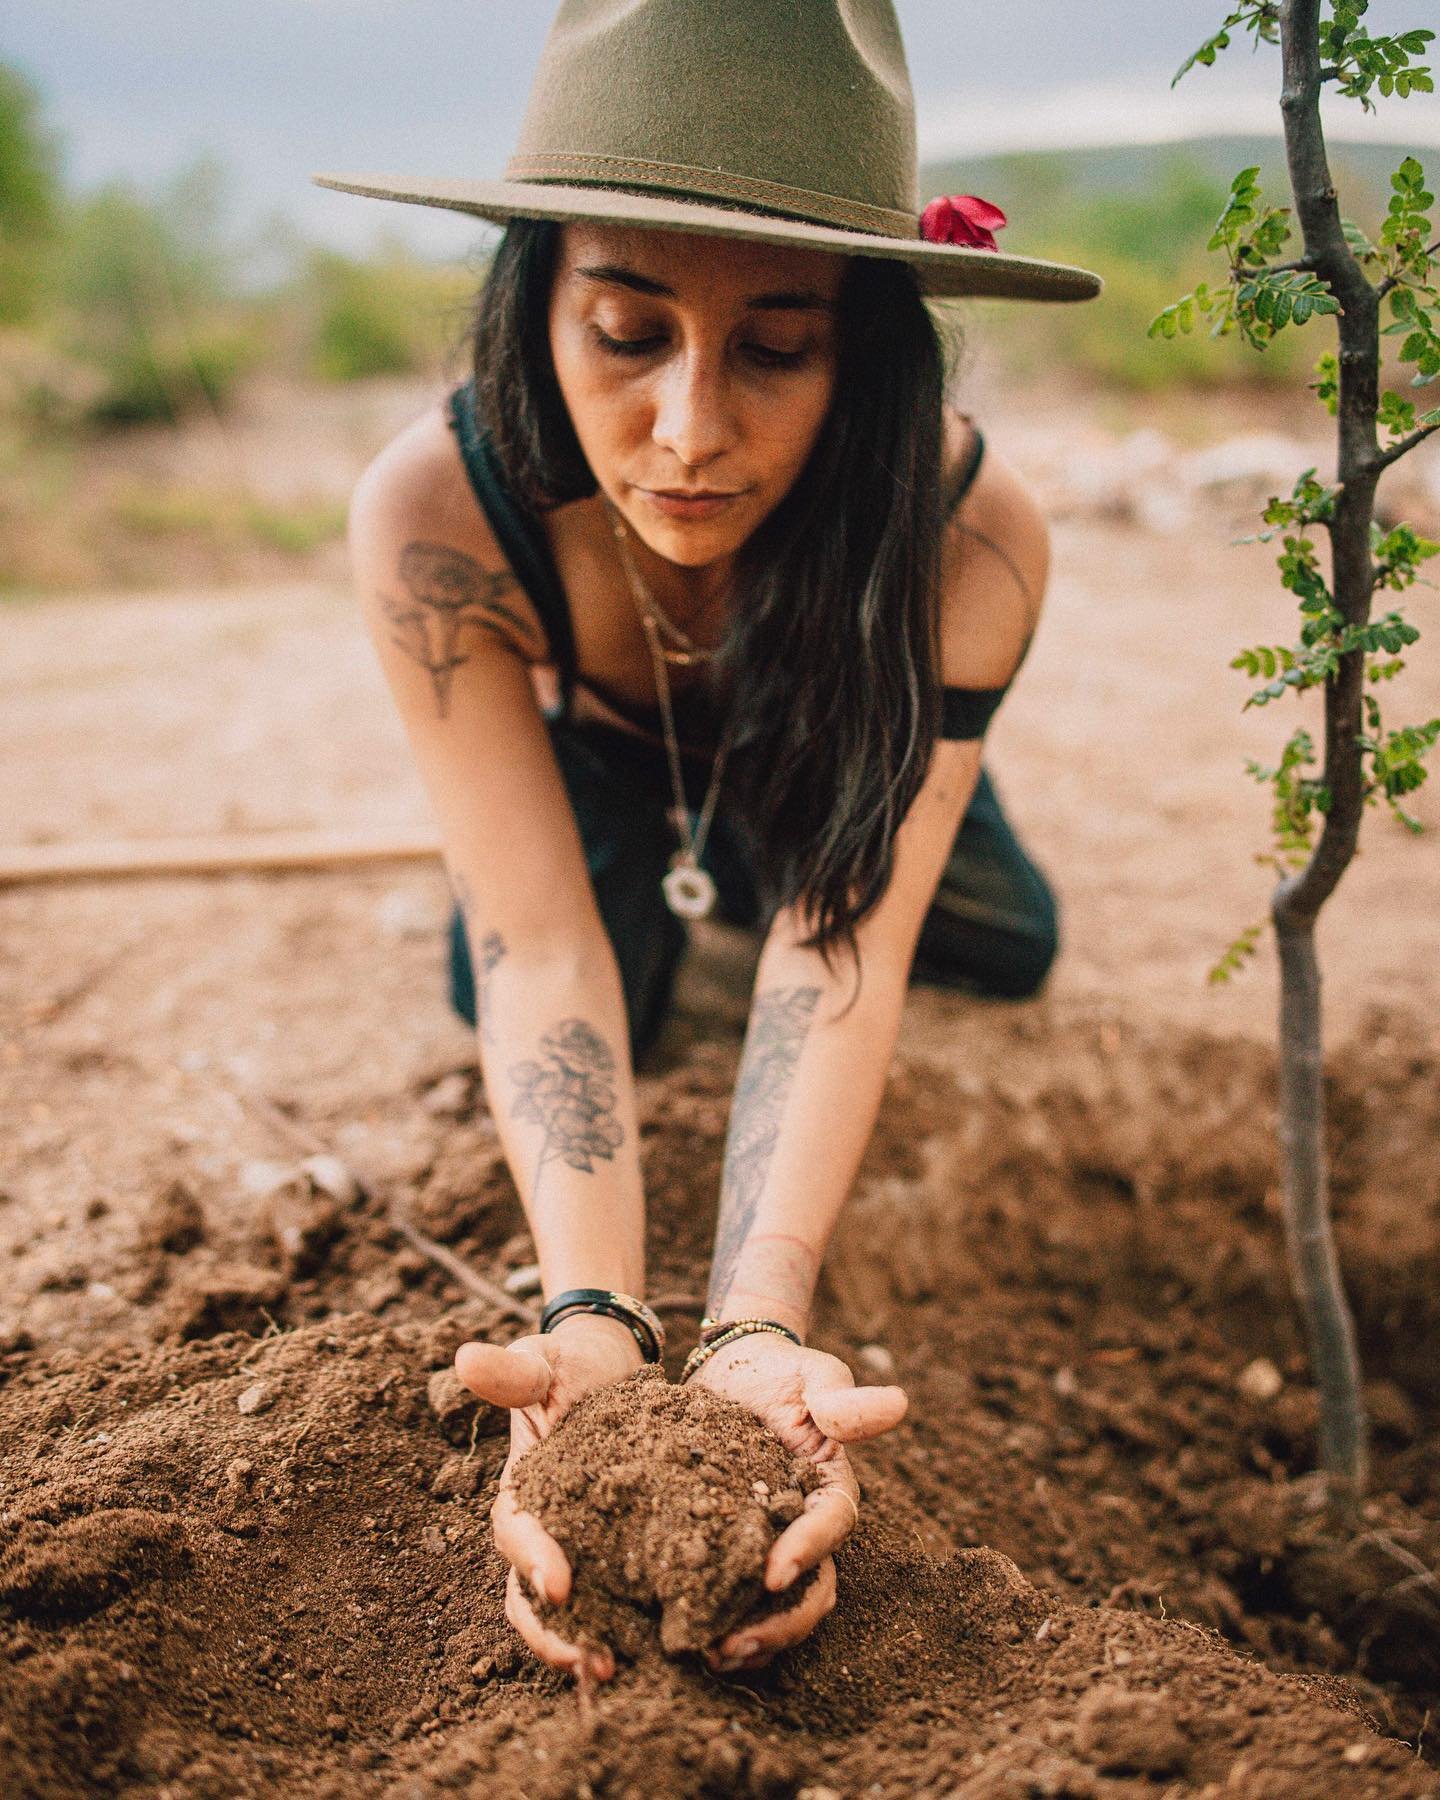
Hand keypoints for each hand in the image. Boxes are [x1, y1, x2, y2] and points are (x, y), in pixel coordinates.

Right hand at [454, 1312, 642, 1681]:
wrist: (612, 1371)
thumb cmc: (569, 1364)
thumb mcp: (543, 1361)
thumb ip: (512, 1371)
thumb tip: (466, 1357)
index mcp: (521, 1491)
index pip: (515, 1534)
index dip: (531, 1561)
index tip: (558, 1583)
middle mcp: (545, 1531)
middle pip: (535, 1598)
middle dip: (558, 1635)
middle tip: (596, 1661)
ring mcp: (582, 1548)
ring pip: (576, 1612)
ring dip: (594, 1644)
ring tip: (629, 1670)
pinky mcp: (622, 1552)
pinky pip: (622, 1597)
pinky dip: (636, 1624)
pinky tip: (671, 1643)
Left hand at [689, 1331, 907, 1674]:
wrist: (734, 1370)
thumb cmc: (781, 1370)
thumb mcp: (814, 1374)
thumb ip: (843, 1397)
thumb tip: (897, 1405)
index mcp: (831, 1486)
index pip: (831, 1525)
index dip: (808, 1552)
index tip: (773, 1573)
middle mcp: (805, 1524)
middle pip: (811, 1588)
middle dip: (780, 1622)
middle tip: (735, 1644)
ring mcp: (768, 1541)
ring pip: (776, 1605)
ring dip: (751, 1636)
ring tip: (711, 1655)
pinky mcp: (730, 1546)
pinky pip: (735, 1594)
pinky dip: (720, 1619)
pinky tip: (689, 1636)